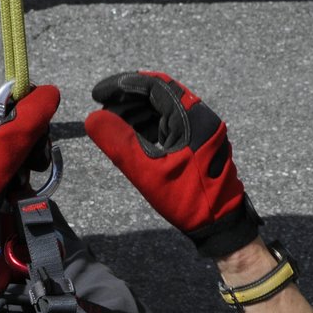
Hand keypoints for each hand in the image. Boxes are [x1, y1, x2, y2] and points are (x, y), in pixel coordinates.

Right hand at [84, 71, 258, 257]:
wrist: (220, 226)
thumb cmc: (187, 200)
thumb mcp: (147, 172)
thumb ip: (119, 143)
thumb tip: (92, 118)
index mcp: (193, 117)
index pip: (153, 86)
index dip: (121, 85)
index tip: (97, 94)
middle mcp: (201, 117)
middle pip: (159, 94)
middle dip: (127, 99)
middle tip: (101, 110)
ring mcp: (202, 129)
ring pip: (164, 109)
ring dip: (136, 112)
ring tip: (111, 124)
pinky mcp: (200, 143)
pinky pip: (171, 124)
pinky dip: (148, 125)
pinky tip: (131, 136)